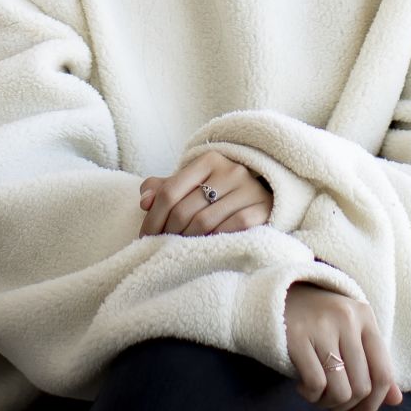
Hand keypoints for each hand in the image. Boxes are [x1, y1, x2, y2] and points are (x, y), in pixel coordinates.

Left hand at [137, 153, 272, 236]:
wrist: (265, 197)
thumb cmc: (219, 194)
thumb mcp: (192, 185)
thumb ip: (164, 189)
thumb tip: (145, 201)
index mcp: (208, 160)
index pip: (169, 191)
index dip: (153, 218)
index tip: (145, 236)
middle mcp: (230, 170)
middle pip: (185, 210)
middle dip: (168, 233)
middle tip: (161, 247)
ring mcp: (248, 189)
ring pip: (205, 222)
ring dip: (187, 240)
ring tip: (180, 249)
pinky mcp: (262, 209)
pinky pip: (231, 228)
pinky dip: (215, 240)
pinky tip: (206, 247)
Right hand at [284, 282, 401, 410]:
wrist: (280, 295)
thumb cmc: (321, 322)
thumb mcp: (352, 334)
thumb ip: (374, 365)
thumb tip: (396, 401)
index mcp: (365, 317)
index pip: (384, 374)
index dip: (373, 404)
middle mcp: (347, 318)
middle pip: (361, 387)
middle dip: (347, 407)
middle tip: (332, 404)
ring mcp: (322, 325)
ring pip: (340, 391)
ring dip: (328, 404)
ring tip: (318, 396)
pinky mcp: (296, 335)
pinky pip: (315, 384)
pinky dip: (310, 395)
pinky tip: (302, 386)